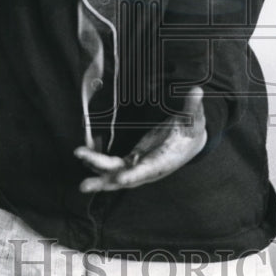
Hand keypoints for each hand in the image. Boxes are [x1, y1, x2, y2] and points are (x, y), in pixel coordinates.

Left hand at [74, 87, 205, 191]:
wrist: (191, 143)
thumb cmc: (192, 132)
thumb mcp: (194, 120)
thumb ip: (192, 107)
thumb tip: (196, 90)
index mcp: (165, 161)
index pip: (148, 170)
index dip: (134, 175)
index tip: (120, 178)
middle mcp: (149, 169)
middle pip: (124, 177)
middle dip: (104, 181)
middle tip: (84, 185)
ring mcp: (139, 165)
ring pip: (114, 172)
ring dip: (95, 169)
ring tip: (79, 158)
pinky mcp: (133, 160)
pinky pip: (113, 164)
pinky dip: (98, 161)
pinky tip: (84, 156)